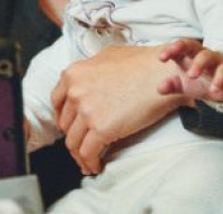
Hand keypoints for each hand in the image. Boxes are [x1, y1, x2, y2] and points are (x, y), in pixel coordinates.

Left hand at [50, 44, 188, 174]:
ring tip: (88, 162)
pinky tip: (96, 166)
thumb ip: (92, 68)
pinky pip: (88, 153)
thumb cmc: (144, 62)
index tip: (70, 127)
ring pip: (73, 142)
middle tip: (83, 145)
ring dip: (80, 155)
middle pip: (66, 124)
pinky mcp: (101, 128)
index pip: (57, 102)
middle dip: (74, 136)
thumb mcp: (109, 55)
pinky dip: (90, 163)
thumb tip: (90, 79)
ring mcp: (86, 111)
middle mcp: (75, 92)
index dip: (63, 117)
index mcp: (73, 74)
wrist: (165, 72)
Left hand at [157, 39, 222, 102]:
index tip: (161, 58)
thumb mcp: (183, 85)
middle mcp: (201, 54)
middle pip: (192, 45)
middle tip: (172, 57)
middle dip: (182, 48)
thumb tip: (160, 88)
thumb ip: (172, 85)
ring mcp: (215, 60)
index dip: (170, 50)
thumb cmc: (199, 81)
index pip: (178, 47)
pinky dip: (219, 79)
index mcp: (188, 55)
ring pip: (207, 56)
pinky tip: (213, 89)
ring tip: (191, 76)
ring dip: (199, 64)